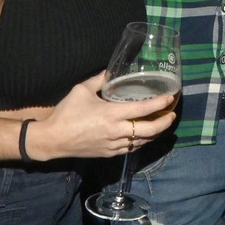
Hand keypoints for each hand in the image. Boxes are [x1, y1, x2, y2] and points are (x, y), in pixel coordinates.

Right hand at [31, 72, 178, 160]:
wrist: (53, 140)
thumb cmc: (66, 113)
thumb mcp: (81, 90)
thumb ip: (98, 80)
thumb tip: (110, 71)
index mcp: (112, 114)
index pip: (143, 109)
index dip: (160, 103)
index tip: (170, 98)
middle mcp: (116, 131)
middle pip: (150, 130)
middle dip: (164, 122)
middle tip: (172, 114)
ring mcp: (114, 145)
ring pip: (142, 141)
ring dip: (155, 133)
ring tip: (162, 124)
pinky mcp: (109, 153)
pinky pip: (131, 148)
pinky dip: (141, 141)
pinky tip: (143, 135)